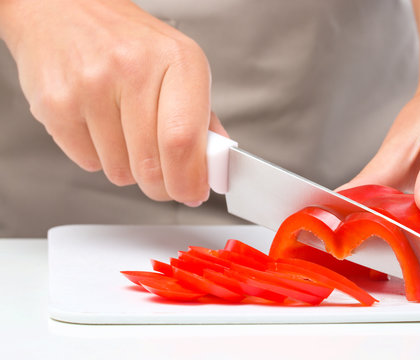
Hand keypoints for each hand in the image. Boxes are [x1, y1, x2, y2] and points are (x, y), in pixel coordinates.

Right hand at [0, 0, 225, 204]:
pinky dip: (99, 156)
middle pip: (152, 165)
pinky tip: (99, 125)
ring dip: (128, 167)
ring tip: (124, 131)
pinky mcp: (55, 104)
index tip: (192, 192)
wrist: (63, 8)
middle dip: (161, 185)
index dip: (189, 180)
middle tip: (163, 177)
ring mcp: (90, 86)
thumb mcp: (179, 64)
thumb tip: (215, 165)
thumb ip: (203, 117)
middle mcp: (133, 69)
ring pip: (120, 171)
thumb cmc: (127, 41)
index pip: (183, 141)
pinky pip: (88, 163)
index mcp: (177, 60)